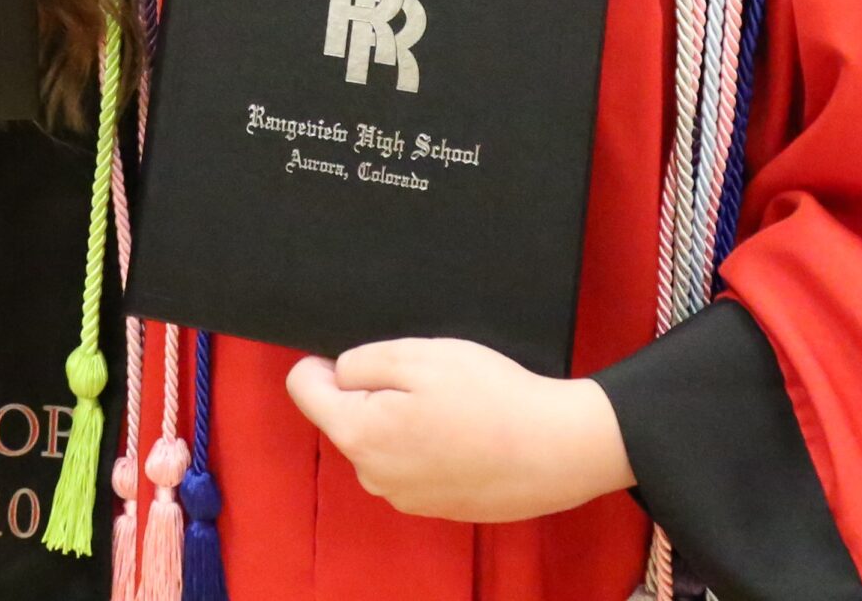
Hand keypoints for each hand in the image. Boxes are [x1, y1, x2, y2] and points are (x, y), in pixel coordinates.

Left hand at [285, 337, 633, 523]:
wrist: (558, 449)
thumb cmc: (489, 397)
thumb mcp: (415, 355)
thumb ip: (358, 363)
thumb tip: (332, 373)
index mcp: (358, 435)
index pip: (303, 387)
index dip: (325, 360)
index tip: (366, 357)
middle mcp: (372, 475)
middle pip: (344, 415)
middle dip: (372, 391)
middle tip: (425, 380)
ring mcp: (405, 496)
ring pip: (380, 439)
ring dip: (401, 418)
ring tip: (450, 406)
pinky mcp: (435, 506)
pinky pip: (411, 462)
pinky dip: (427, 443)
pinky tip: (464, 433)